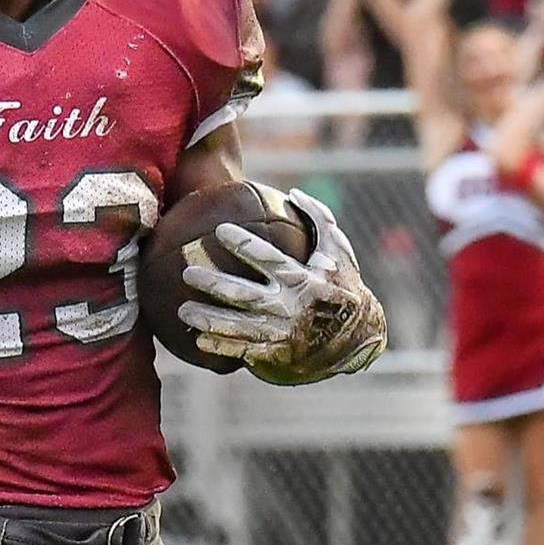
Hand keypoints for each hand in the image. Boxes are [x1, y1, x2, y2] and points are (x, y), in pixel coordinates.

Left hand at [177, 189, 387, 384]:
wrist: (360, 337)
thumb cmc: (345, 285)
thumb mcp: (339, 250)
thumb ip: (318, 219)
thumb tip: (293, 192)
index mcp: (303, 279)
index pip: (268, 258)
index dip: (244, 244)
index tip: (220, 230)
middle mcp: (290, 306)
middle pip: (244, 294)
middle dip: (214, 283)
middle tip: (187, 273)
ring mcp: (283, 332)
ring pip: (239, 326)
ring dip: (209, 319)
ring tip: (183, 311)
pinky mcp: (281, 353)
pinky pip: (247, 349)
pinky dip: (223, 346)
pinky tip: (198, 340)